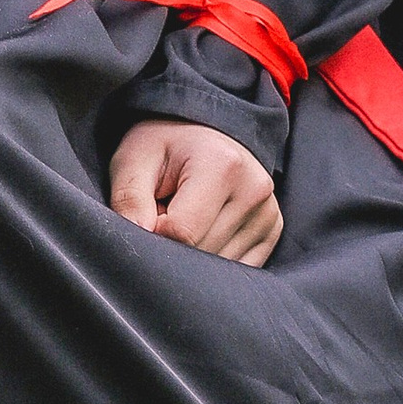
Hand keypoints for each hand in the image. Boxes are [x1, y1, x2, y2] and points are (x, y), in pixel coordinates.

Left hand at [109, 118, 283, 266]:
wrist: (203, 134)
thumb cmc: (165, 146)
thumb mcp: (134, 158)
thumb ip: (129, 200)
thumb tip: (138, 244)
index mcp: (222, 166)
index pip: (182, 233)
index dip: (154, 233)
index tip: (147, 213)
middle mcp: (254, 191)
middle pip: (202, 253)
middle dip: (173, 245)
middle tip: (164, 211)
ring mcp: (269, 214)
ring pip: (220, 267)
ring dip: (193, 253)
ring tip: (185, 216)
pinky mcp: (273, 232)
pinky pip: (237, 268)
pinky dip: (213, 259)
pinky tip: (204, 230)